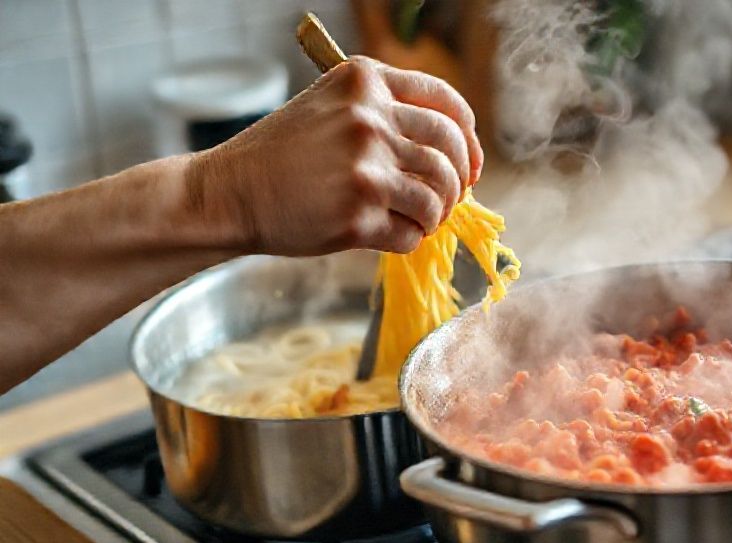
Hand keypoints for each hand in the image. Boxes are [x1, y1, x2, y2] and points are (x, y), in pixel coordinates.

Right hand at [187, 56, 483, 255]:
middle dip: (459, 182)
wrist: (230, 192)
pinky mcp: (358, 216)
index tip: (471, 163)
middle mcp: (369, 120)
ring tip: (420, 220)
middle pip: (449, 152)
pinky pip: (412, 233)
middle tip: (449, 200)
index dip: (469, 138)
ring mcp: (365, 170)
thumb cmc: (282, 154)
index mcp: (366, 83)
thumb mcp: (330, 106)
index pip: (446, 104)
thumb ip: (384, 113)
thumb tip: (452, 151)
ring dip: (437, 215)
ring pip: (437, 197)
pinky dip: (411, 239)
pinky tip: (392, 234)